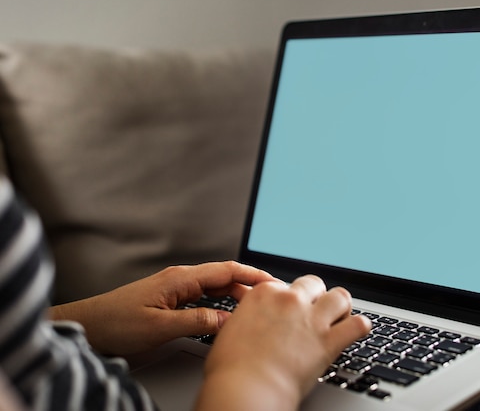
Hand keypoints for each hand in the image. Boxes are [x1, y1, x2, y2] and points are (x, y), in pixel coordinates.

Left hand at [49, 261, 275, 354]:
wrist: (89, 325)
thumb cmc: (116, 323)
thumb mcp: (160, 327)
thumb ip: (197, 322)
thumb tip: (227, 320)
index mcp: (180, 278)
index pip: (225, 270)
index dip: (252, 274)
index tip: (272, 280)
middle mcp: (180, 278)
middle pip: (223, 276)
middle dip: (248, 284)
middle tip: (269, 298)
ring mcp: (175, 287)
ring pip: (214, 287)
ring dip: (234, 294)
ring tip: (253, 306)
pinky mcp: (170, 298)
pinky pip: (203, 296)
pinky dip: (219, 302)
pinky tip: (226, 314)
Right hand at [196, 275, 371, 410]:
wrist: (247, 389)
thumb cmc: (232, 368)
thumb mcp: (231, 330)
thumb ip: (249, 317)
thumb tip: (253, 322)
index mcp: (264, 294)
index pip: (285, 284)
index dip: (289, 299)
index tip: (289, 310)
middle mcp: (289, 300)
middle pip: (313, 284)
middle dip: (316, 297)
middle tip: (314, 312)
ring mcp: (311, 319)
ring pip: (340, 296)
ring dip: (341, 306)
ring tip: (339, 317)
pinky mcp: (329, 340)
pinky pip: (357, 325)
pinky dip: (360, 327)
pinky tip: (357, 331)